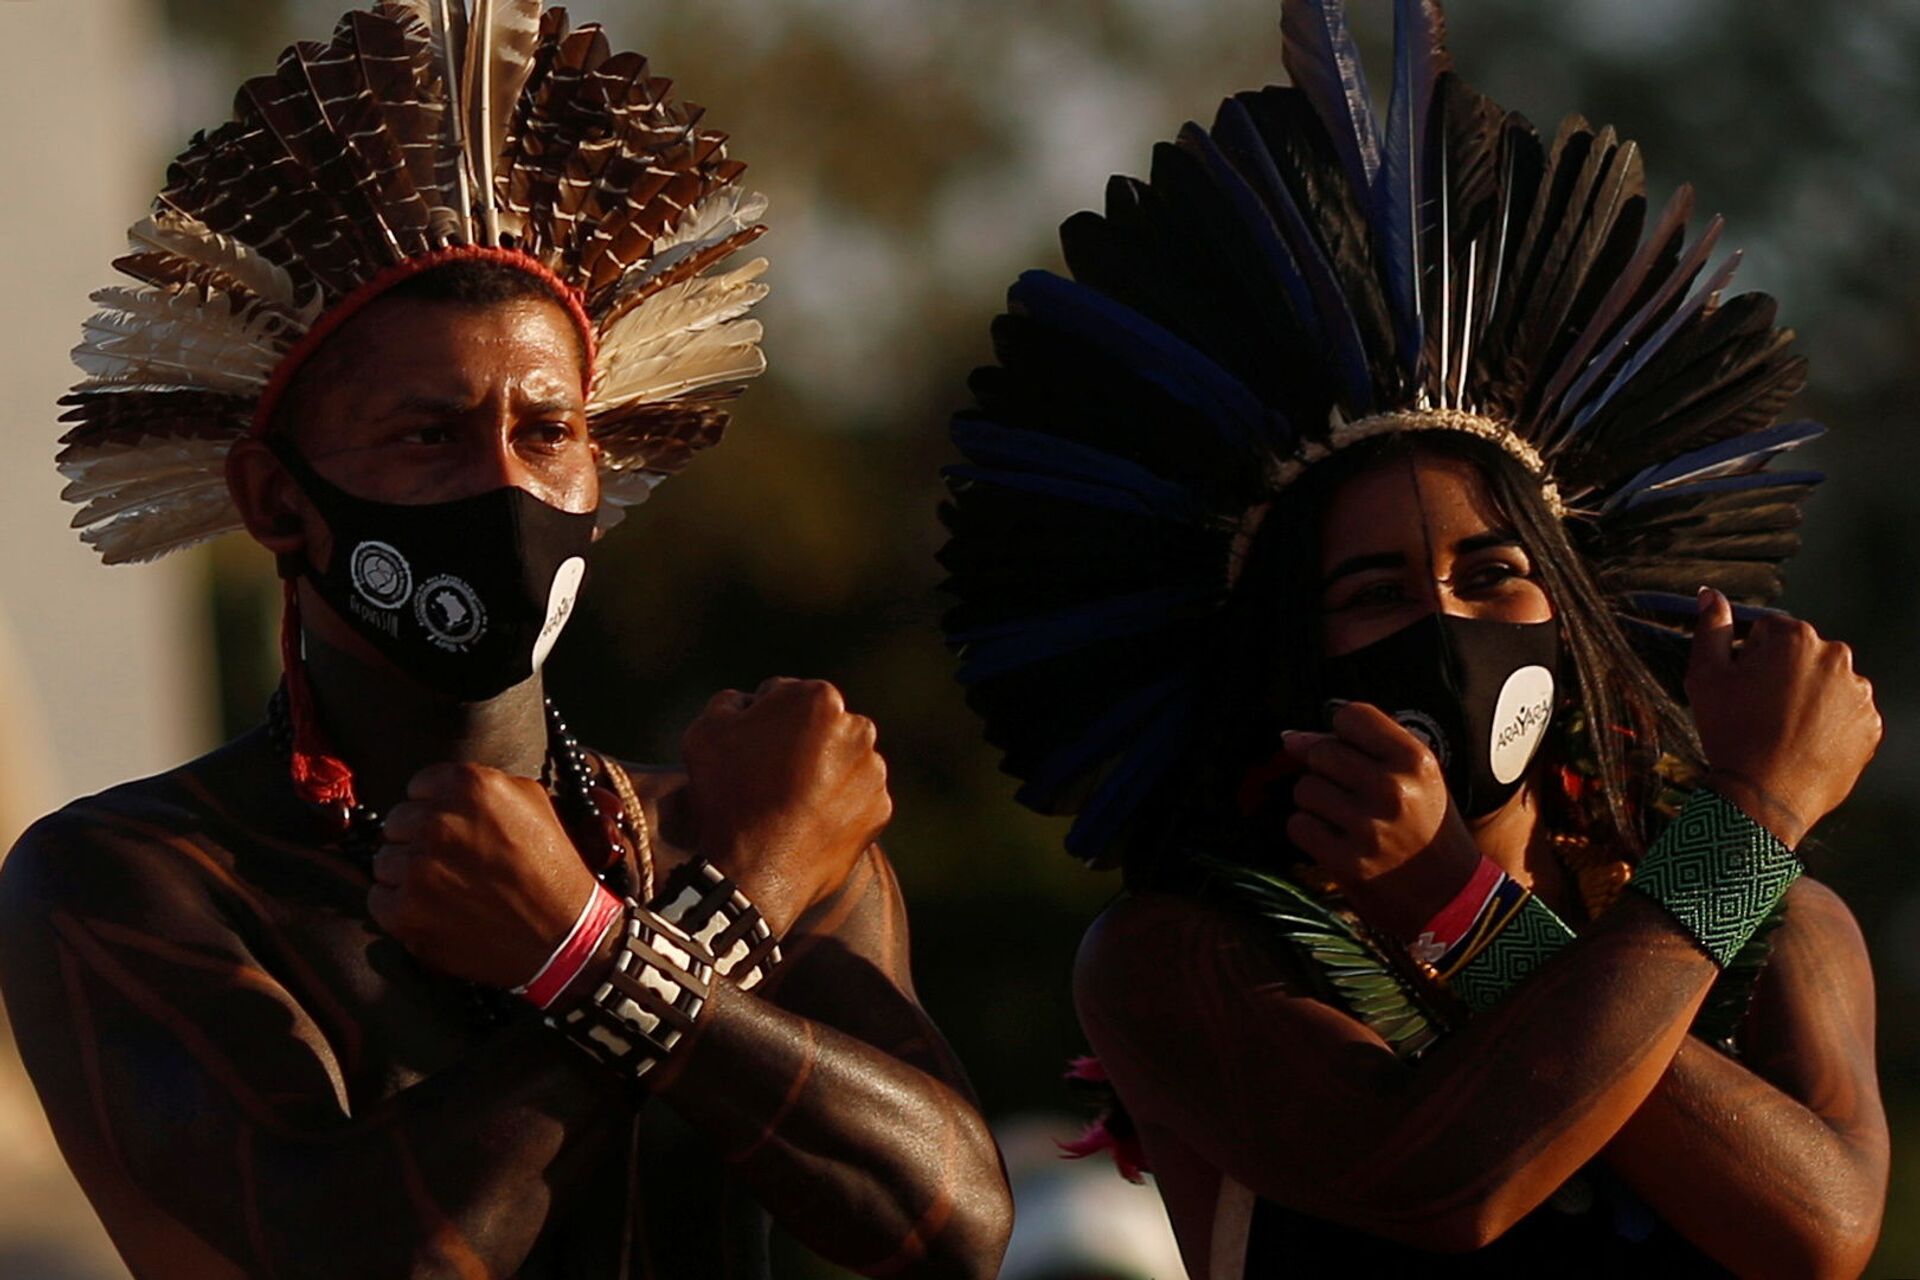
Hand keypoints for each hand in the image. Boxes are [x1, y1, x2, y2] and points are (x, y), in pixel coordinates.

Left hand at [369, 764, 600, 989]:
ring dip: (408, 874)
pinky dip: (400, 907)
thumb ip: (484, 785)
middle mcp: (438, 822)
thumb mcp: (534, 802)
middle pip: (397, 822)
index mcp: (469, 786)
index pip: (419, 786)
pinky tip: (435, 911)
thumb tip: (442, 789)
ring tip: (448, 890)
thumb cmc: (553, 867)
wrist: (563, 934)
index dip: (436, 808)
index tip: (454, 830)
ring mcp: (418, 868)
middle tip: (454, 863)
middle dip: (420, 840)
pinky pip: (378, 899)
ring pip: (385, 860)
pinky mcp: (404, 911)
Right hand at [680, 678, 891, 935]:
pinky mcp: (880, 810)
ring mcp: (874, 772)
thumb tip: (750, 702)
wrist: (752, 873)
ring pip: (842, 762)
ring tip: (787, 803)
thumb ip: (732, 701)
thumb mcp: (705, 730)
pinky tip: (806, 822)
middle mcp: (858, 728)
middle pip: (821, 727)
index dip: (762, 721)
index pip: (786, 696)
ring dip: (822, 773)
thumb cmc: (726, 796)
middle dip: (799, 743)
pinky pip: (855, 798)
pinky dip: (837, 806)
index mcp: (819, 698)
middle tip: (767, 778)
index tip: (749, 749)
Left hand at [1283, 702, 1482, 939]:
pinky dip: (1310, 834)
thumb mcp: (1417, 780)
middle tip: (1351, 794)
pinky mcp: (1347, 862)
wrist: (1453, 900)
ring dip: (1316, 804)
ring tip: (1347, 820)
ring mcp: (1368, 827)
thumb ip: (1362, 750)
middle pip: (1320, 753)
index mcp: (1416, 761)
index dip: (1341, 732)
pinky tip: (1336, 842)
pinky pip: (1299, 826)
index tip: (1350, 751)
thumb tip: (1291, 738)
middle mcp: (1393, 790)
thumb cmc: (1429, 831)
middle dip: (1325, 770)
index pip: (1351, 716)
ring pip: (1305, 789)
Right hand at [1688, 588, 1881, 846]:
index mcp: (1796, 638)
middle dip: (1781, 675)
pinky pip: (1844, 716)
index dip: (1747, 658)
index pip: (1768, 632)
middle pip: (1801, 655)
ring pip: (1825, 685)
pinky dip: (1826, 726)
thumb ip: (1710, 628)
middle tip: (1757, 712)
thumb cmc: (1730, 732)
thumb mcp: (1706, 677)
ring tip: (1780, 732)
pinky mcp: (1870, 726)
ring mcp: (1859, 694)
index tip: (1740, 687)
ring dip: (1805, 699)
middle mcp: (1837, 657)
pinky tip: (1801, 745)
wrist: (1763, 797)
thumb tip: (1709, 593)